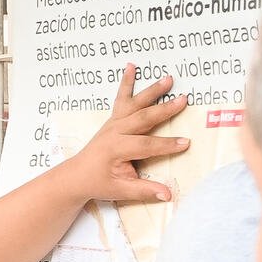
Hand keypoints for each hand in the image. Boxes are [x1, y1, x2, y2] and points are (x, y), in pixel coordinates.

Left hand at [72, 65, 189, 205]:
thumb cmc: (98, 183)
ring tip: (169, 79)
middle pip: (143, 119)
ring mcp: (113, 124)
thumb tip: (168, 195)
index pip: (146, 146)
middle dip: (164, 110)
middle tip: (183, 101)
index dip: (166, 145)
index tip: (185, 143)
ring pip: (135, 104)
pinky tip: (130, 66)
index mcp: (116, 149)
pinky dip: (126, 82)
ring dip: (152, 91)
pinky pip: (121, 98)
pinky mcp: (113, 120)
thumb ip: (145, 190)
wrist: (76, 175)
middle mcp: (114, 132)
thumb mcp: (121, 190)